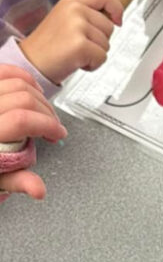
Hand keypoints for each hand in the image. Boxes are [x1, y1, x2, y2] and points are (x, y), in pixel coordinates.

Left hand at [0, 65, 66, 201]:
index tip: (57, 134)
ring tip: (44, 110)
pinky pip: (4, 71)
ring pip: (17, 83)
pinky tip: (30, 88)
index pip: (22, 120)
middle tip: (53, 127)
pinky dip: (21, 76)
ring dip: (38, 95)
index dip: (48, 125)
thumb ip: (16, 181)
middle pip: (25, 99)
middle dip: (47, 113)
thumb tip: (38, 189)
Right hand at [19, 0, 123, 84]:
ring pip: (107, 43)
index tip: (118, 20)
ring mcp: (77, 26)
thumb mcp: (66, 19)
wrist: (29, 63)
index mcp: (71, 1)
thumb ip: (87, 13)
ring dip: (95, 53)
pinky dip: (92, 65)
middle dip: (99, 40)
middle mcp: (75, 10)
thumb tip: (114, 17)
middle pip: (109, 26)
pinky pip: (102, 57)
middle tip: (77, 44)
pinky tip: (75, 62)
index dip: (116, 8)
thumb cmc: (48, 45)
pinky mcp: (80, 45)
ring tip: (74, 53)